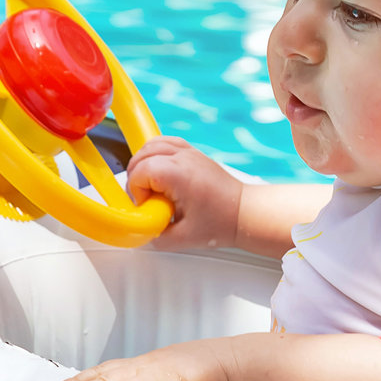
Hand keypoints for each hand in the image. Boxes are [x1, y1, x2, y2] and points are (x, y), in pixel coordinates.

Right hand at [126, 136, 242, 250]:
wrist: (244, 212)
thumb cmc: (222, 221)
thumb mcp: (183, 238)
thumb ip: (157, 236)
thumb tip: (141, 231)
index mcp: (178, 174)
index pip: (140, 171)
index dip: (136, 191)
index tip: (147, 206)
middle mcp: (182, 157)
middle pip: (142, 155)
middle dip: (136, 178)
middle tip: (146, 199)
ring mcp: (188, 152)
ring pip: (151, 144)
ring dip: (143, 163)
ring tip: (149, 185)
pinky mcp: (193, 153)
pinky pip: (165, 142)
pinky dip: (155, 154)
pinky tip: (158, 172)